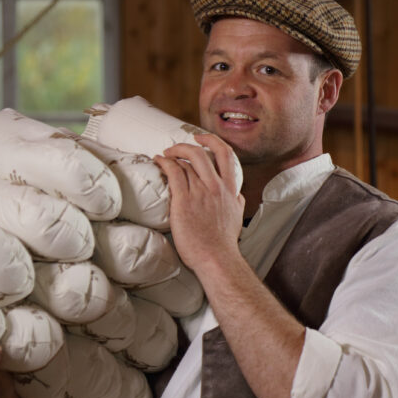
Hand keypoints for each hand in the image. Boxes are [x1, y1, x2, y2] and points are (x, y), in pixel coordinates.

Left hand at [153, 133, 245, 271]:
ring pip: (185, 163)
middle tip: (175, 148)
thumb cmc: (224, 242)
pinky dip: (165, 163)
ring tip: (163, 157)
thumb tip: (236, 195)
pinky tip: (159, 162)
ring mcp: (200, 193)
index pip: (225, 155)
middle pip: (202, 153)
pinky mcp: (184, 201)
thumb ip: (236, 201)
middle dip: (186, 145)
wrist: (216, 258)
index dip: (212, 141)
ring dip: (172, 156)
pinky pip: (174, 174)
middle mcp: (216, 187)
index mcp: (230, 189)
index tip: (201, 138)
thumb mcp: (238, 216)